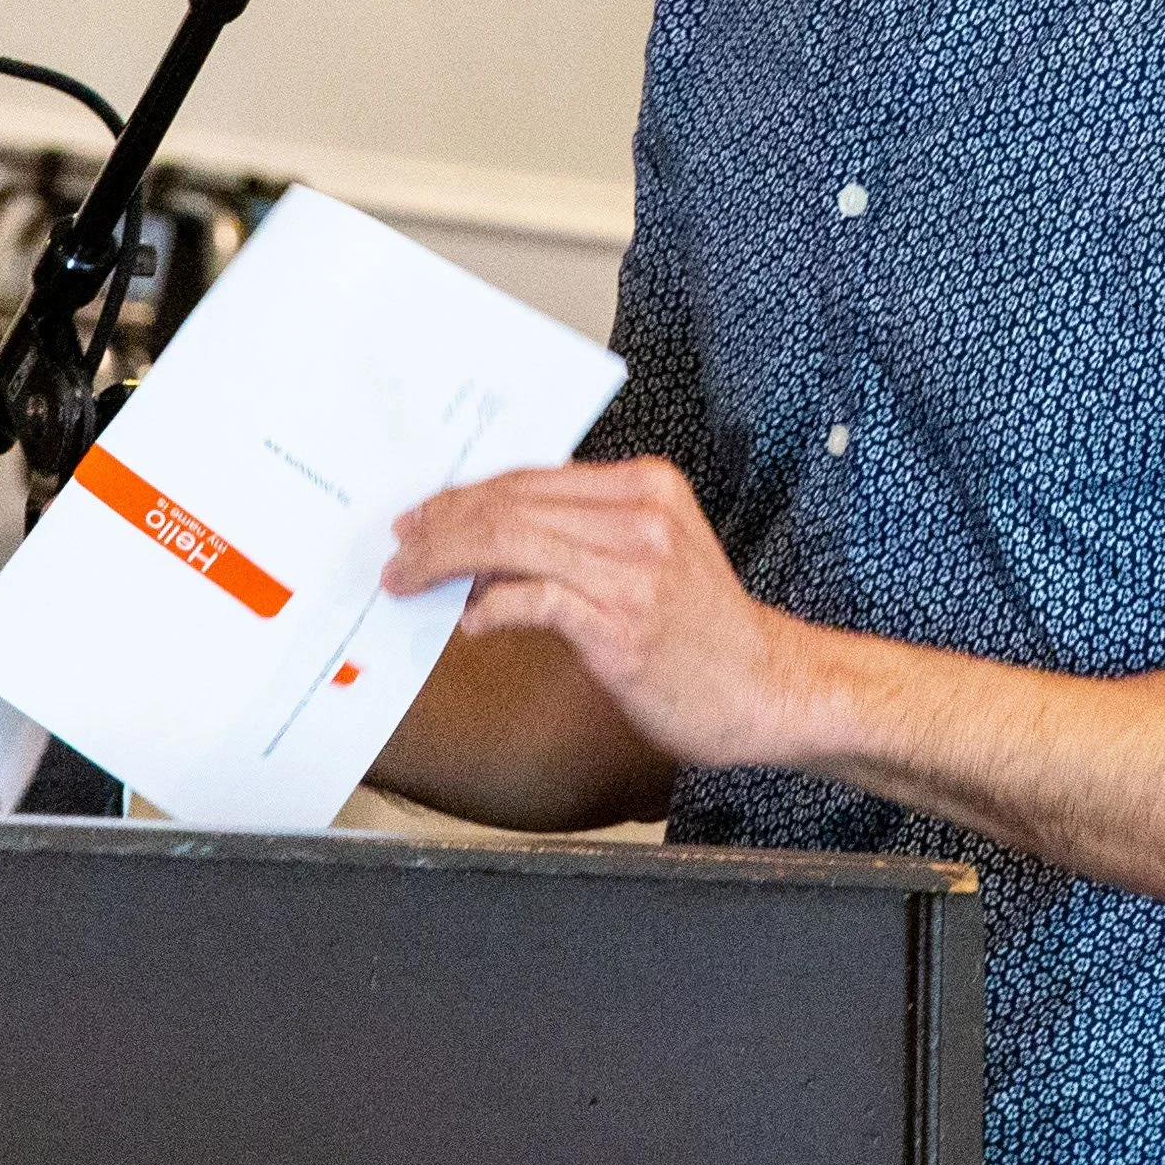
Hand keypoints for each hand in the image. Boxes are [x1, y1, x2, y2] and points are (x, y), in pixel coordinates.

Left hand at [383, 459, 841, 771]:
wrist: (764, 687)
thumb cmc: (701, 631)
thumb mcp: (650, 555)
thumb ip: (580, 535)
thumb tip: (484, 546)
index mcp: (646, 485)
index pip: (529, 477)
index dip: (463, 496)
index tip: (421, 519)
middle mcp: (640, 515)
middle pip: (511, 501)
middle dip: (440, 525)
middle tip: (401, 551)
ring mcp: (633, 568)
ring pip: (509, 540)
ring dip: (445, 561)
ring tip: (411, 582)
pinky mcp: (621, 622)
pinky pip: (531, 598)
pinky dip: (489, 608)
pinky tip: (470, 623)